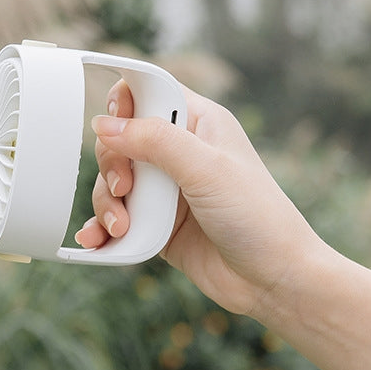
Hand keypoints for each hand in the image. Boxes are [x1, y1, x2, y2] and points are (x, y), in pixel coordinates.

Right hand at [75, 80, 321, 317]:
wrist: (273, 280)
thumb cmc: (257, 217)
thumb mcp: (206, 169)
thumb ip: (155, 141)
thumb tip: (104, 124)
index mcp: (198, 122)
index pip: (150, 90)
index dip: (124, 98)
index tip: (110, 123)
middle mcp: (179, 151)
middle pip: (120, 137)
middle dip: (112, 163)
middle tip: (125, 188)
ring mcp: (166, 188)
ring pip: (113, 179)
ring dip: (107, 202)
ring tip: (121, 226)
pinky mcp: (156, 222)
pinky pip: (116, 216)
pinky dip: (102, 226)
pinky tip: (97, 240)